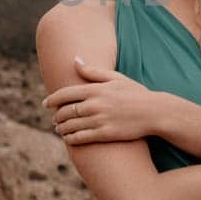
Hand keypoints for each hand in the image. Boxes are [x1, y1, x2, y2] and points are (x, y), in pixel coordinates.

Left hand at [42, 62, 159, 144]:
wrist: (154, 112)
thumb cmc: (136, 93)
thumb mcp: (116, 78)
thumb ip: (93, 71)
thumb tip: (76, 60)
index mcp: (95, 89)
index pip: (64, 94)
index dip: (52, 100)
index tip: (46, 103)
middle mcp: (94, 105)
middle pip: (65, 111)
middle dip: (57, 116)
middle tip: (55, 119)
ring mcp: (99, 120)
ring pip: (70, 126)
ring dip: (61, 128)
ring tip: (60, 129)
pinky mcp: (105, 134)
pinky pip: (80, 138)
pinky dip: (71, 139)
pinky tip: (69, 139)